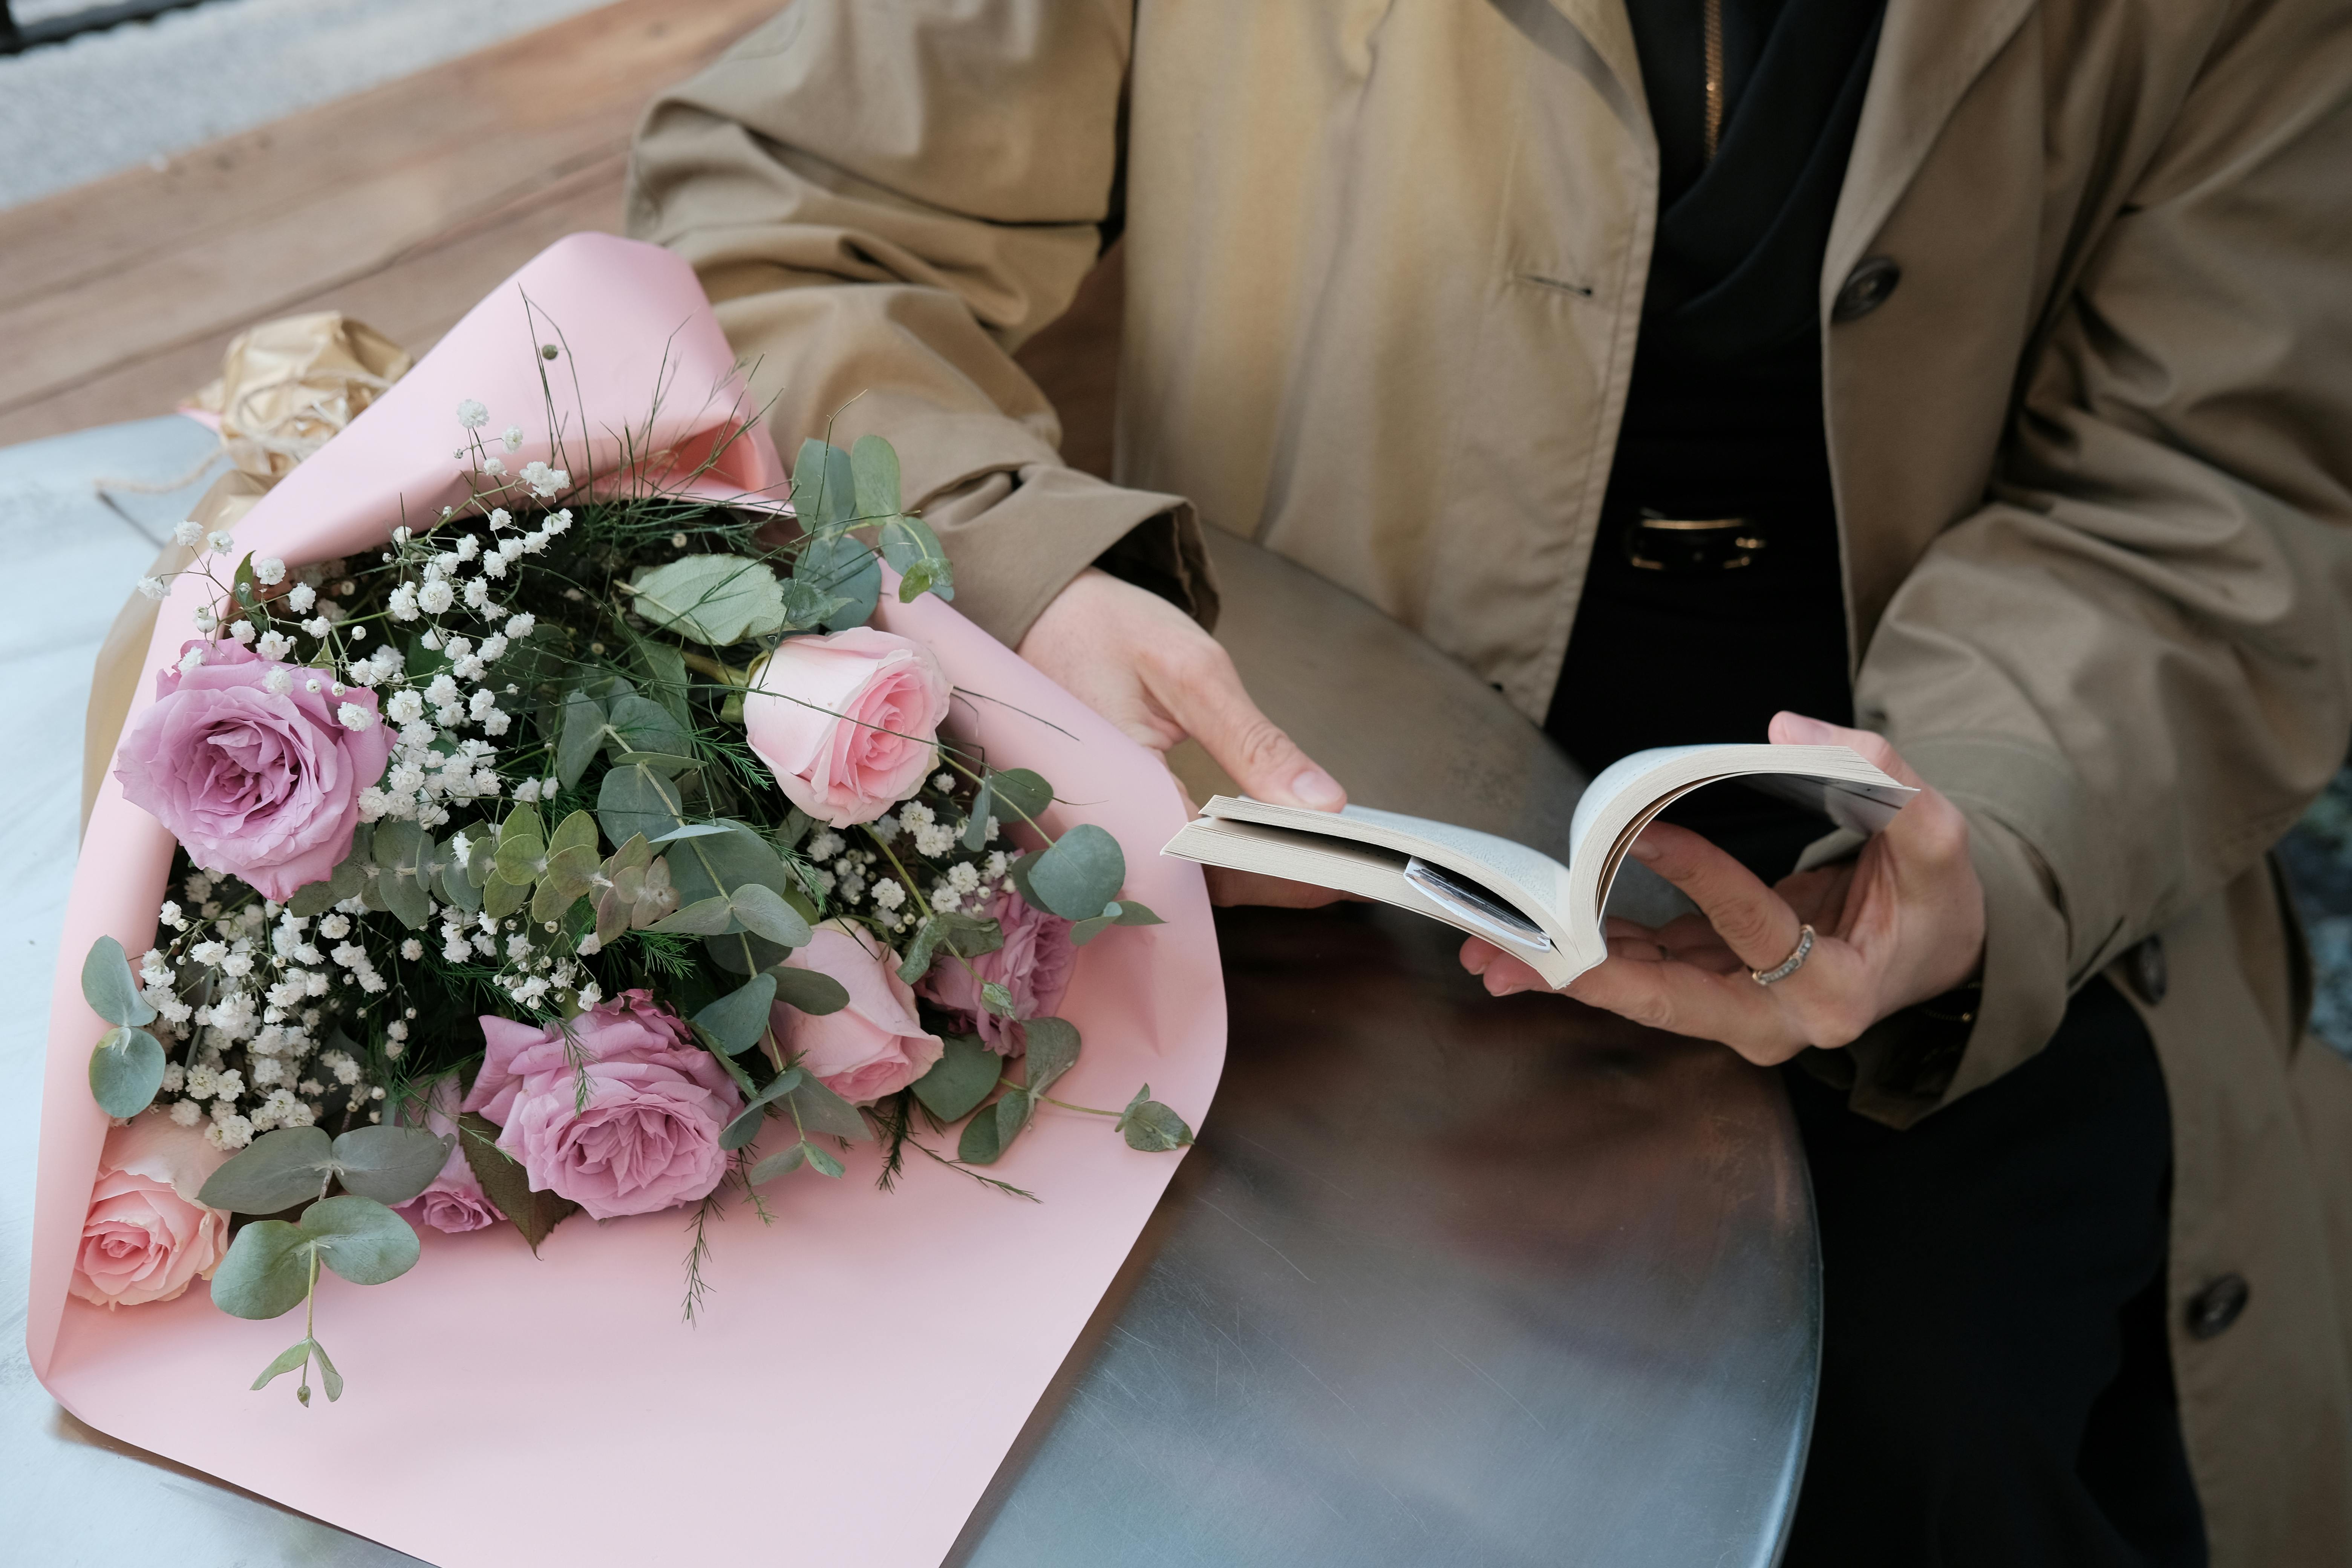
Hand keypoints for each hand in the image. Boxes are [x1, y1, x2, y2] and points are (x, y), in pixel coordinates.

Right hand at [1017, 567, 1349, 904]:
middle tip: (1351, 876)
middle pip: (1195, 889)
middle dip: (1275, 884)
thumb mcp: (1193, 670)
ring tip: (1327, 865)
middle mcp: (1094, 828)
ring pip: (1184, 885)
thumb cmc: (1109, 629)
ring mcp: (1096, 835)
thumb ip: (1254, 741)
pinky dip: (1224, 860)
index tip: (1343, 872)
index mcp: (1111, 788)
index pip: (1205, 858)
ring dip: (1254, 878)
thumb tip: (1323, 805)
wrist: (1042, 613)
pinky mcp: (1108, 829)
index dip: (1277, 872)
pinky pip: (1169, 864)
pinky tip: (1273, 848)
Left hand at [1460, 713, 1984, 1063]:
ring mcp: (1740, 1013)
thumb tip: (1789, 730)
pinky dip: (1589, 955)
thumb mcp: (1936, 838)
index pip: (1756, 930)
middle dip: (1587, 975)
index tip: (1645, 832)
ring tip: (1490, 952)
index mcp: (1836, 991)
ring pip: (1643, 992)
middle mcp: (1778, 1020)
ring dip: (1565, 972)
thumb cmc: (1935, 898)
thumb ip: (1884, 777)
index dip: (1703, 879)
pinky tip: (1532, 942)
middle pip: (1670, 999)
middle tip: (1511, 954)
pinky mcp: (1712, 989)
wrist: (1935, 951)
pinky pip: (1644, 972)